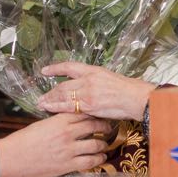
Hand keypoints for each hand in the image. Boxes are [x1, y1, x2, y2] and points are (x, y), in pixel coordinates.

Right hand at [0, 113, 109, 176]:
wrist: (12, 158)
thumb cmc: (22, 140)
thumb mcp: (41, 124)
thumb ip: (56, 121)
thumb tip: (67, 121)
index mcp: (59, 120)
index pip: (83, 111)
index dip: (94, 112)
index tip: (100, 113)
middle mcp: (68, 133)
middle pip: (94, 125)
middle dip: (104, 126)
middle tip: (109, 127)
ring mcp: (70, 149)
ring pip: (96, 144)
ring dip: (103, 144)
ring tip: (105, 144)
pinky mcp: (68, 164)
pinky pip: (90, 161)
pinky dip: (98, 159)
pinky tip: (101, 158)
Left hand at [37, 61, 155, 121]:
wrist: (136, 97)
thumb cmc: (127, 90)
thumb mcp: (110, 78)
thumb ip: (96, 81)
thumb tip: (86, 86)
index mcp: (93, 70)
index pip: (70, 66)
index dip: (56, 68)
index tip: (45, 70)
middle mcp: (88, 79)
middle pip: (63, 85)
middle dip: (51, 91)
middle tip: (40, 97)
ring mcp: (88, 92)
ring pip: (64, 95)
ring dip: (51, 100)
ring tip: (41, 104)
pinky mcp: (89, 105)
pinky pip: (70, 106)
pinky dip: (58, 108)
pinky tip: (50, 110)